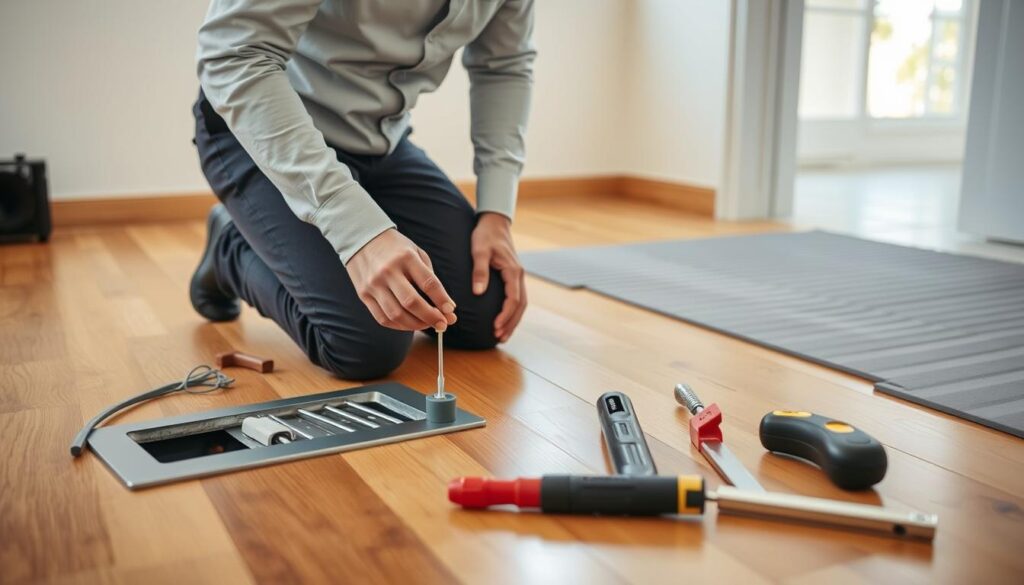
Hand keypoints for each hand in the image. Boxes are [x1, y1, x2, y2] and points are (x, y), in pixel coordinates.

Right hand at [347, 229, 456, 331]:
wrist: (361, 239)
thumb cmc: (395, 249)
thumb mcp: (416, 252)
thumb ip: (429, 277)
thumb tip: (445, 306)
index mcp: (405, 257)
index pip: (428, 283)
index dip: (442, 300)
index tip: (451, 311)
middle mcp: (388, 271)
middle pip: (411, 302)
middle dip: (431, 317)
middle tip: (443, 324)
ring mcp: (373, 284)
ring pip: (396, 314)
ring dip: (416, 325)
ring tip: (428, 325)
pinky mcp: (363, 294)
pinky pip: (382, 318)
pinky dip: (399, 326)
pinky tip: (410, 324)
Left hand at [471, 213, 525, 341]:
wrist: (495, 223)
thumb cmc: (486, 235)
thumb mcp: (479, 251)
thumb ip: (479, 271)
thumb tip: (478, 292)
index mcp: (513, 271)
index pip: (513, 299)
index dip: (505, 315)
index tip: (496, 327)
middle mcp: (519, 276)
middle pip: (520, 306)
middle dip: (511, 323)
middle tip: (500, 337)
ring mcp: (518, 277)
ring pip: (521, 303)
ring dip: (513, 320)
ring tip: (502, 335)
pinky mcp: (513, 277)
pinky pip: (517, 298)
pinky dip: (513, 311)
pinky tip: (504, 320)